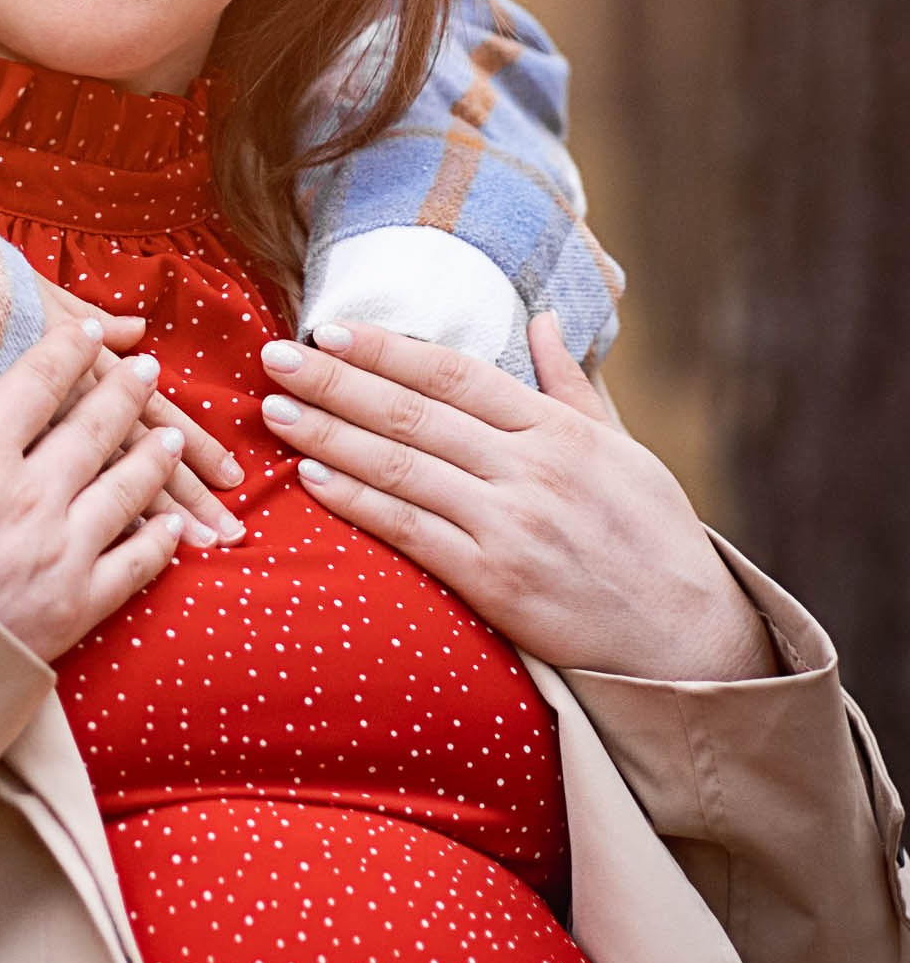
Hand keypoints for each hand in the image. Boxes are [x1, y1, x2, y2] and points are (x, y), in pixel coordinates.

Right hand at [0, 287, 187, 662]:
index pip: (39, 382)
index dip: (68, 350)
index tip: (91, 332)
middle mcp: (30, 498)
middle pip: (94, 429)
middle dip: (124, 393)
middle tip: (147, 369)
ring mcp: (57, 557)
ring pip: (125, 491)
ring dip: (150, 457)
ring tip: (168, 435)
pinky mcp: (71, 614)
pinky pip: (133, 568)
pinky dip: (158, 542)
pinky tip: (170, 528)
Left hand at [257, 313, 776, 683]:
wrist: (688, 640)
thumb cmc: (656, 541)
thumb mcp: (625, 451)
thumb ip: (572, 386)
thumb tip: (543, 321)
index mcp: (560, 431)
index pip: (456, 374)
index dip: (388, 348)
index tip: (331, 327)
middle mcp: (530, 470)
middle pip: (413, 413)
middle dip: (336, 380)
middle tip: (274, 354)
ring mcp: (509, 526)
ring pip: (400, 467)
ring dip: (328, 435)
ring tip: (274, 409)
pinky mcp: (493, 582)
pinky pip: (409, 532)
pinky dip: (357, 502)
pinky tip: (312, 479)